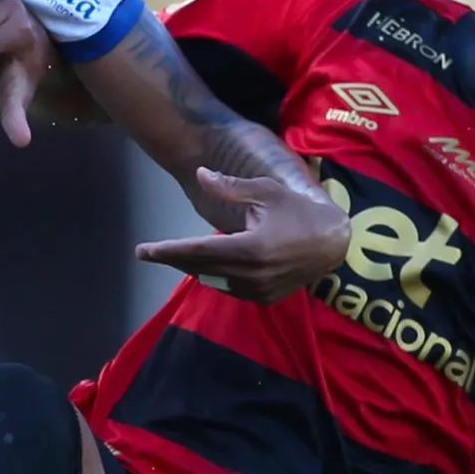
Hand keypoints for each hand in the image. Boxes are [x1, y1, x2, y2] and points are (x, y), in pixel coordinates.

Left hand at [134, 168, 350, 302]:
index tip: (142, 251)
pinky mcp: (265, 299)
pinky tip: (205, 265)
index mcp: (252, 247)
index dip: (167, 251)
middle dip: (172, 259)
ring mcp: (259, 291)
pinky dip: (215, 276)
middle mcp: (253, 274)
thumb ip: (231, 186)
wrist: (332, 243)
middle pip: (200, 268)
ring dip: (193, 268)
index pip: (198, 251)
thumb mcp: (266, 191)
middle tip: (148, 252)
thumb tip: (200, 175)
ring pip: (213, 280)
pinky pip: (230, 288)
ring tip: (174, 255)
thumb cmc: (298, 211)